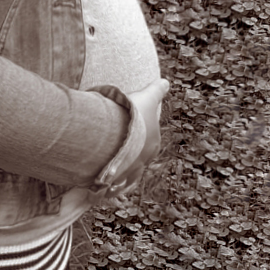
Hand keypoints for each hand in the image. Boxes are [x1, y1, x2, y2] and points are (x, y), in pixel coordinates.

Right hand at [107, 77, 168, 195]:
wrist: (113, 132)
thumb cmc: (133, 116)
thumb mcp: (147, 97)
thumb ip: (156, 90)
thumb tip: (166, 82)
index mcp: (153, 144)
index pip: (149, 141)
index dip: (141, 136)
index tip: (132, 134)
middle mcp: (144, 161)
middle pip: (138, 159)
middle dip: (131, 156)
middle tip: (120, 151)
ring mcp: (129, 172)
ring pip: (126, 174)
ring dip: (119, 172)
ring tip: (110, 172)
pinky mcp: (113, 179)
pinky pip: (111, 186)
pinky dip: (108, 187)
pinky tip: (102, 187)